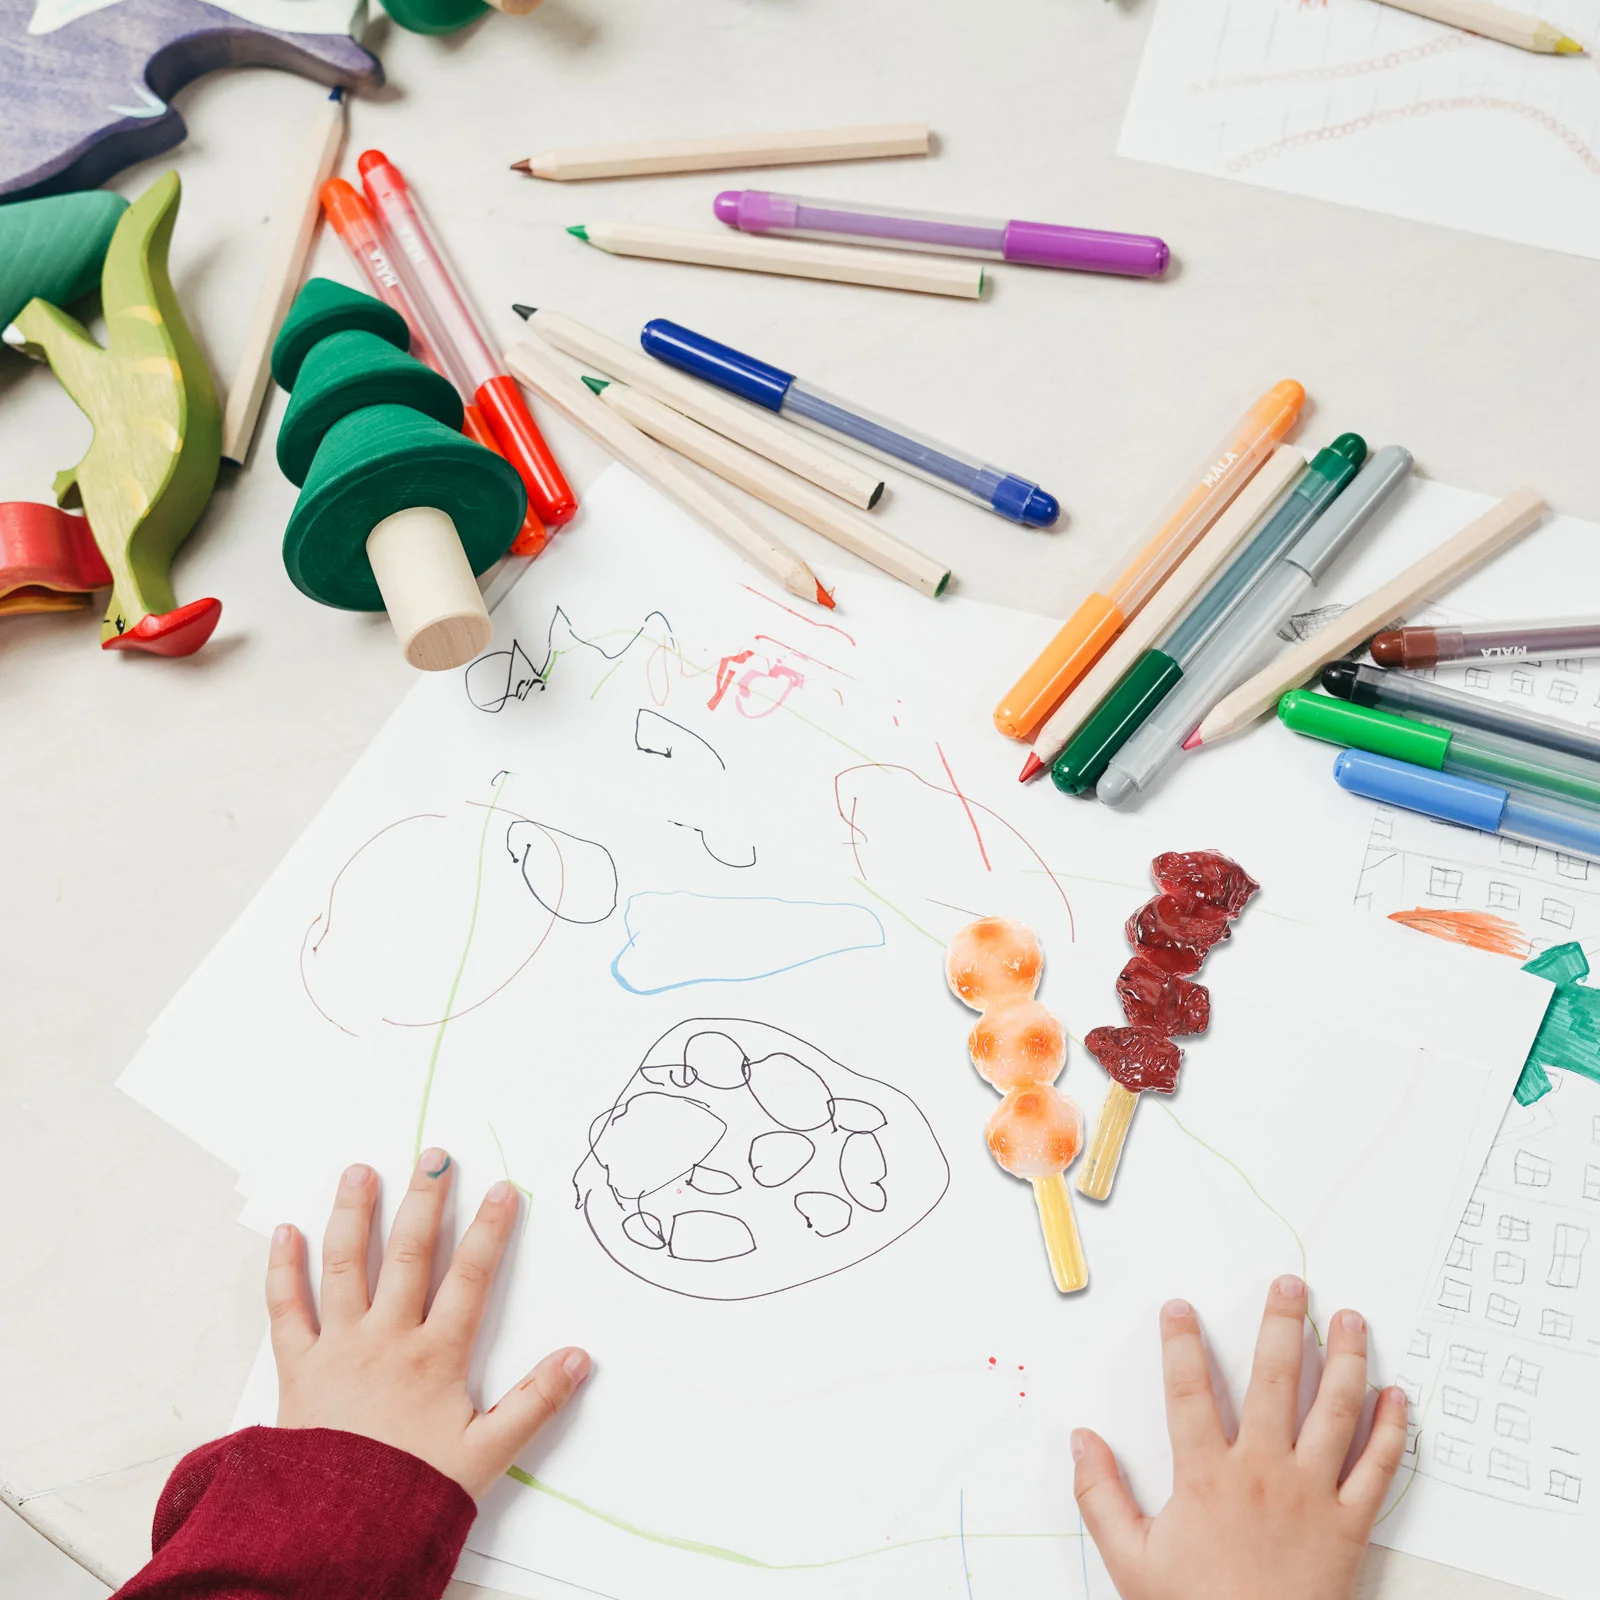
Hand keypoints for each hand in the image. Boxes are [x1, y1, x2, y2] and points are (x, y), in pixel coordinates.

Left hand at [266, 1151, 589, 1499]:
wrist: (332, 1537)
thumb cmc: (411, 1495)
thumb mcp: (487, 1455)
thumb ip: (535, 1403)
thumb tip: (580, 1358)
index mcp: (435, 1357)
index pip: (470, 1278)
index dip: (490, 1230)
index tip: (503, 1189)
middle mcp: (386, 1340)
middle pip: (409, 1255)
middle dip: (425, 1201)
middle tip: (434, 1157)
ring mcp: (338, 1349)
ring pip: (346, 1267)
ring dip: (354, 1215)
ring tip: (361, 1171)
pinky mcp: (297, 1370)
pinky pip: (286, 1310)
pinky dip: (283, 1269)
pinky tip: (286, 1232)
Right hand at [1073, 1276, 1407, 1599]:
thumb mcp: (1131, 1561)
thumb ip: (1100, 1497)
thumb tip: (1081, 1441)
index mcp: (1207, 1476)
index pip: (1188, 1389)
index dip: (1181, 1343)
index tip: (1180, 1308)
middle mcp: (1263, 1472)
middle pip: (1274, 1379)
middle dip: (1281, 1324)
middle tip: (1290, 1285)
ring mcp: (1313, 1495)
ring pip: (1335, 1410)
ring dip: (1345, 1358)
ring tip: (1350, 1320)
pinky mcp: (1351, 1525)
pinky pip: (1378, 1468)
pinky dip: (1391, 1429)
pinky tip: (1396, 1396)